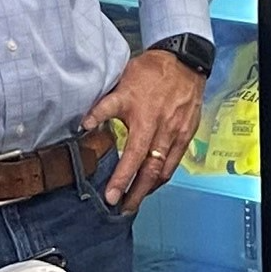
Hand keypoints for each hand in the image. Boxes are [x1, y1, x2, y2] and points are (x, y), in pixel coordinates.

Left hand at [86, 45, 204, 207]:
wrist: (184, 62)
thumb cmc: (150, 72)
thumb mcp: (121, 85)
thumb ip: (103, 107)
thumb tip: (83, 124)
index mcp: (143, 119)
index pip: (131, 156)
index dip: (121, 178)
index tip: (110, 196)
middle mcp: (161, 130)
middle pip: (149, 171)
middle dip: (135, 193)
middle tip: (122, 209)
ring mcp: (176, 134)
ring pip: (163, 171)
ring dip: (148, 189)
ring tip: (134, 201)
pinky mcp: (186, 135)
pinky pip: (174, 163)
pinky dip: (162, 177)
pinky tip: (152, 184)